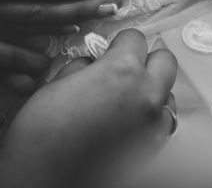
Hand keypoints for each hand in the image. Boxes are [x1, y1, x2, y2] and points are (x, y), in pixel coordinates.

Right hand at [0, 29, 176, 187]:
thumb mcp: (59, 83)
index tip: (112, 49)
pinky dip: (151, 117)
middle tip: (125, 68)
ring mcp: (154, 122)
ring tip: (124, 100)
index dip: (120, 42)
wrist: (43, 178)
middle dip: (146, 60)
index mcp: (123, 70)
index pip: (136, 38)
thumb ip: (86, 67)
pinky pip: (162, 122)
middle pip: (165, 60)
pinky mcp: (154, 147)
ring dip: (151, 90)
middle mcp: (146, 93)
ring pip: (167, 92)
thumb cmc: (44, 133)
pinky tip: (128, 122)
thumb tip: (94, 63)